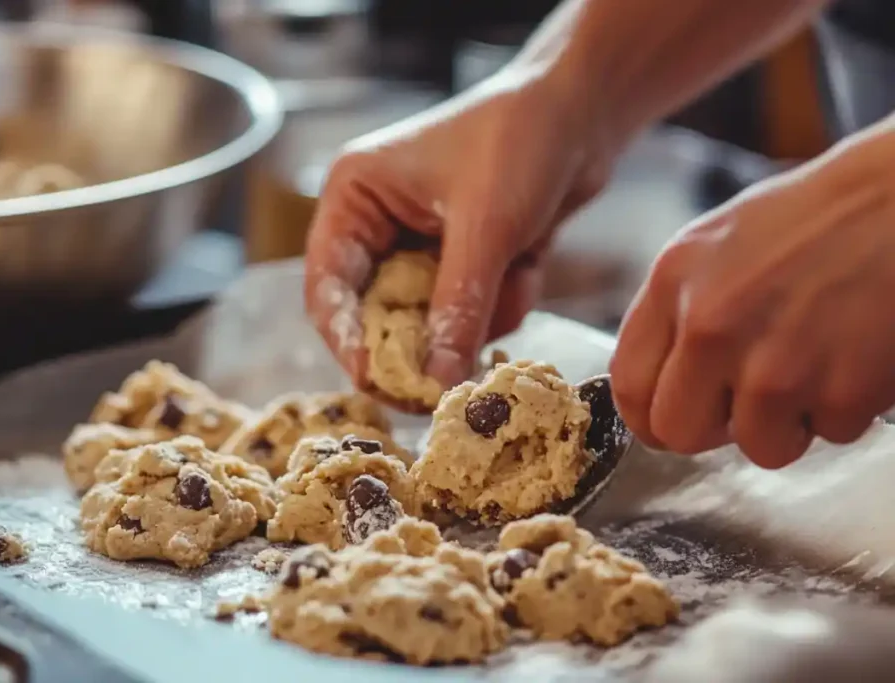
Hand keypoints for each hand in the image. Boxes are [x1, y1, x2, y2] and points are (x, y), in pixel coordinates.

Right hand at [304, 64, 612, 390]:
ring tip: (517, 272)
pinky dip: (501, 302)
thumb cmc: (520, 142)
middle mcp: (378, 226)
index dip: (346, 337)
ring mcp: (420, 247)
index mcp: (356, 198)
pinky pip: (467, 314)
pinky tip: (530, 265)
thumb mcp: (486, 227)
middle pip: (374, 315)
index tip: (374, 377)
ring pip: (429, 323)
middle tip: (446, 383)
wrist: (584, 114)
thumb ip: (457, 307)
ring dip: (477, 315)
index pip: (328, 284)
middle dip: (422, 340)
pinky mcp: (460, 264)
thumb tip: (437, 381)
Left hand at [611, 123, 894, 466]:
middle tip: (745, 403)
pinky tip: (852, 356)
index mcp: (674, 283)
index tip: (670, 421)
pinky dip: (845, 408)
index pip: (628, 387)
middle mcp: (712, 325)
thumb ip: (675, 313)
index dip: (650, 417)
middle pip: (679, 433)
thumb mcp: (713, 246)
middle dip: (713, 429)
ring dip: (787, 423)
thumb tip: (658, 388)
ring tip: (810, 368)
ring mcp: (776, 362)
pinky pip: (829, 434)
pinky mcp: (841, 388)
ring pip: (759, 447)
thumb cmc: (811, 220)